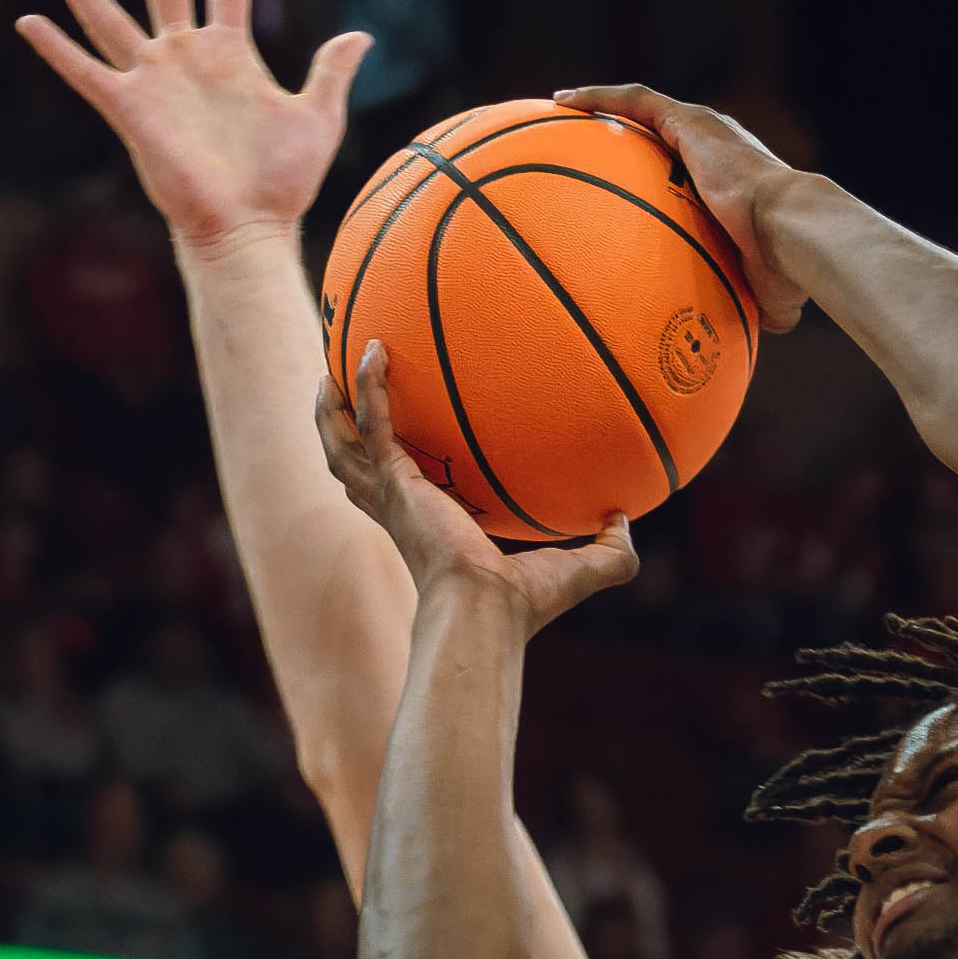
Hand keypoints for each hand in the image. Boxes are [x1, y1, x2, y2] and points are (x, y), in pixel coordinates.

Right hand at [13, 0, 373, 257]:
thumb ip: (330, 72)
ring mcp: (154, 80)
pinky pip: (85, 73)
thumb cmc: (283, 182)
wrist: (249, 227)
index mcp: (230, 54)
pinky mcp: (129, 110)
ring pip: (109, 15)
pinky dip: (56, 49)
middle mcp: (186, 58)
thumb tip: (361, 35)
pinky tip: (29, 21)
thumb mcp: (317, 118)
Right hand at [317, 346, 639, 628]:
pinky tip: (377, 350)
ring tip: (329, 371)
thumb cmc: (523, 603)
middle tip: (336, 394)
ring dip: (330, 409)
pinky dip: (369, 386)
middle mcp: (400, 511)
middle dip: (338, 432)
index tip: (396, 441)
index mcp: (427, 528)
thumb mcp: (576, 570)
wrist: (488, 608)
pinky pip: (374, 421)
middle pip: (351, 466)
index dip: (389, 467)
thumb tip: (628, 520)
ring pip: (341, 445)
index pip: (398, 493)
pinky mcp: (395, 482)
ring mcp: (391, 496)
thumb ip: (608, 550)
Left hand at [552, 83, 818, 329]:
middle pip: (662, 130)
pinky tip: (563, 101)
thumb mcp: (761, 289)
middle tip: (586, 140)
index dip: (660, 169)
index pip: (690, 167)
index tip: (631, 181)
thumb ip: (746, 300)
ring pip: (642, 106)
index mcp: (735, 180)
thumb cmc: (782, 268)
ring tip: (561, 106)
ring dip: (603, 103)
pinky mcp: (691, 121)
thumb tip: (743, 333)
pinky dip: (600, 97)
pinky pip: (636, 101)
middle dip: (626, 131)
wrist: (793, 232)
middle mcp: (719, 146)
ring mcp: (705, 129)